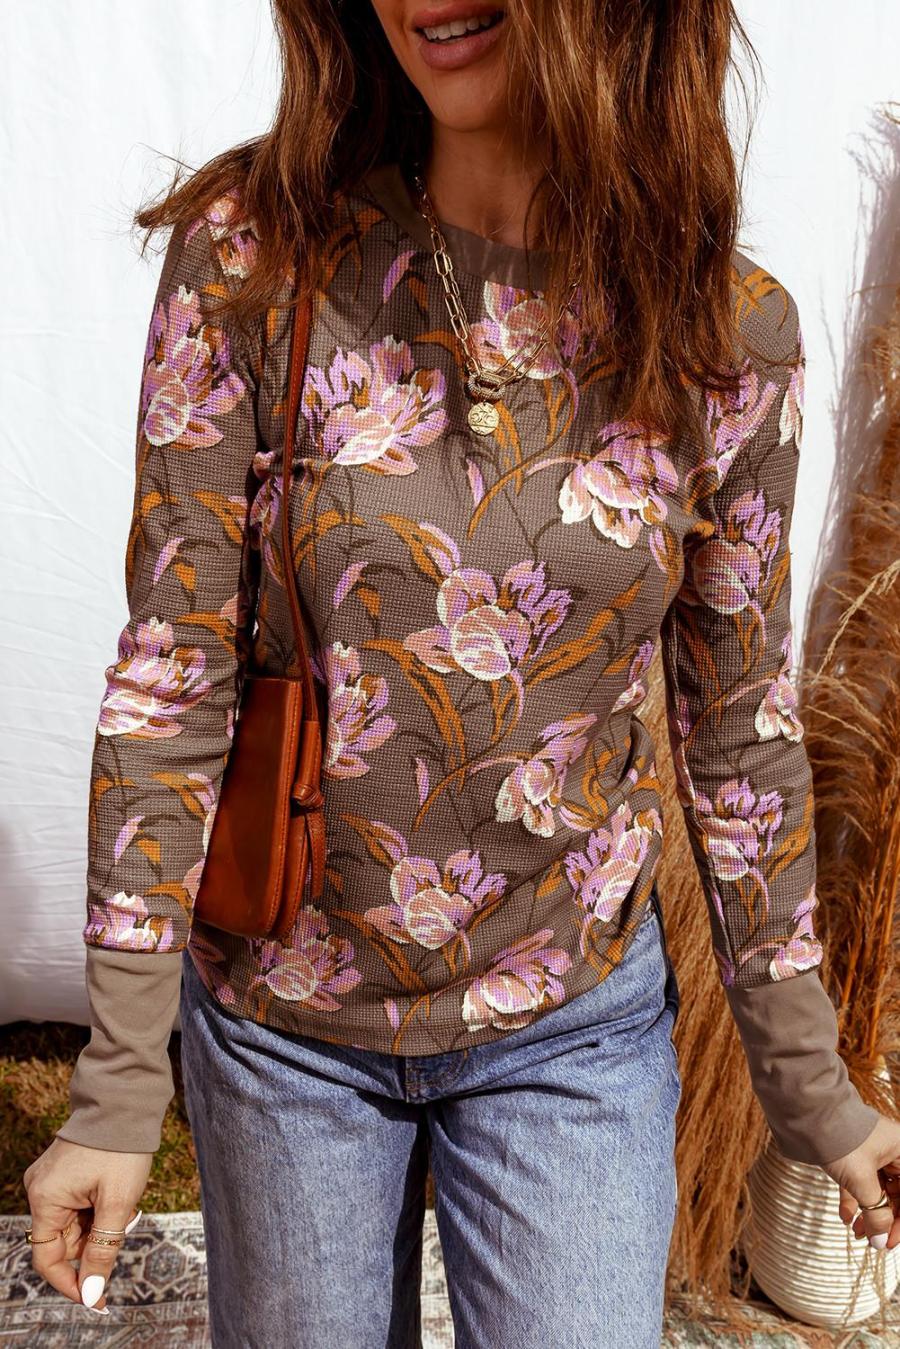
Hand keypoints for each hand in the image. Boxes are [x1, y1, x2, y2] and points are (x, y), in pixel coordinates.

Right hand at [23, 1136, 151, 1313]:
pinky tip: (116, 1193)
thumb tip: (91, 1294)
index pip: (48, 1260)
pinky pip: (76, 1206)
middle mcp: (40, 1190)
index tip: (99, 1299)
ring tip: (124, 1202)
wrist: (126, 1100)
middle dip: (95, 1243)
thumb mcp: (117, 1203)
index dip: (72, 1283)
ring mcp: (50, 1180)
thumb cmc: (122, 1148)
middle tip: (124, 1225)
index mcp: (45, 1199)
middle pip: (63, 1241)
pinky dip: (97, 1209)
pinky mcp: (62, 1173)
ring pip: (73, 1224)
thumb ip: (102, 1250)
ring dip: (99, 1225)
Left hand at [822, 1115, 899, 1249]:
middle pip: (897, 1194)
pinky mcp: (853, 1154)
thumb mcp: (860, 1180)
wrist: (805, 1110)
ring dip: (868, 1212)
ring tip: (856, 1233)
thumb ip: (874, 1213)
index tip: (887, 1243)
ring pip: (877, 1189)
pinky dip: (854, 1200)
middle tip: (871, 1240)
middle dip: (883, 1219)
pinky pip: (859, 1181)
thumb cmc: (840, 1138)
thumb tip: (880, 1242)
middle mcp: (891, 1151)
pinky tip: (845, 1217)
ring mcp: (872, 1152)